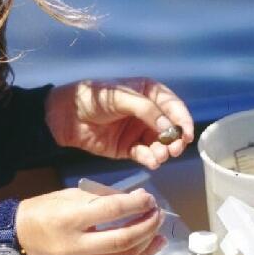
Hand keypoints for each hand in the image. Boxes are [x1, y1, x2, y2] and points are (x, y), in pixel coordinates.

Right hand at [15, 187, 165, 254]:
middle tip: (157, 213)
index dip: (135, 203)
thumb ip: (100, 198)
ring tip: (160, 231)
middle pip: (122, 239)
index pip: (112, 211)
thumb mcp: (69, 196)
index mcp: (71, 219)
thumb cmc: (43, 211)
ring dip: (146, 243)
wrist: (16, 240)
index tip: (149, 197)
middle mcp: (77, 245)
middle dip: (146, 225)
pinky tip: (147, 247)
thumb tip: (132, 199)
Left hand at [45, 78, 193, 169]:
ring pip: (160, 143)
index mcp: (148, 92)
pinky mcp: (128, 148)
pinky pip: (145, 154)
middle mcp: (148, 112)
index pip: (173, 106)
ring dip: (163, 150)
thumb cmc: (94, 97)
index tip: (187, 134)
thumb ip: (146, 110)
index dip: (182, 119)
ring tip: (160, 155)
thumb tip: (170, 127)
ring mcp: (138, 131)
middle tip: (174, 149)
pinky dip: (150, 159)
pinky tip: (150, 161)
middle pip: (170, 127)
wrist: (66, 115)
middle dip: (175, 139)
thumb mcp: (121, 97)